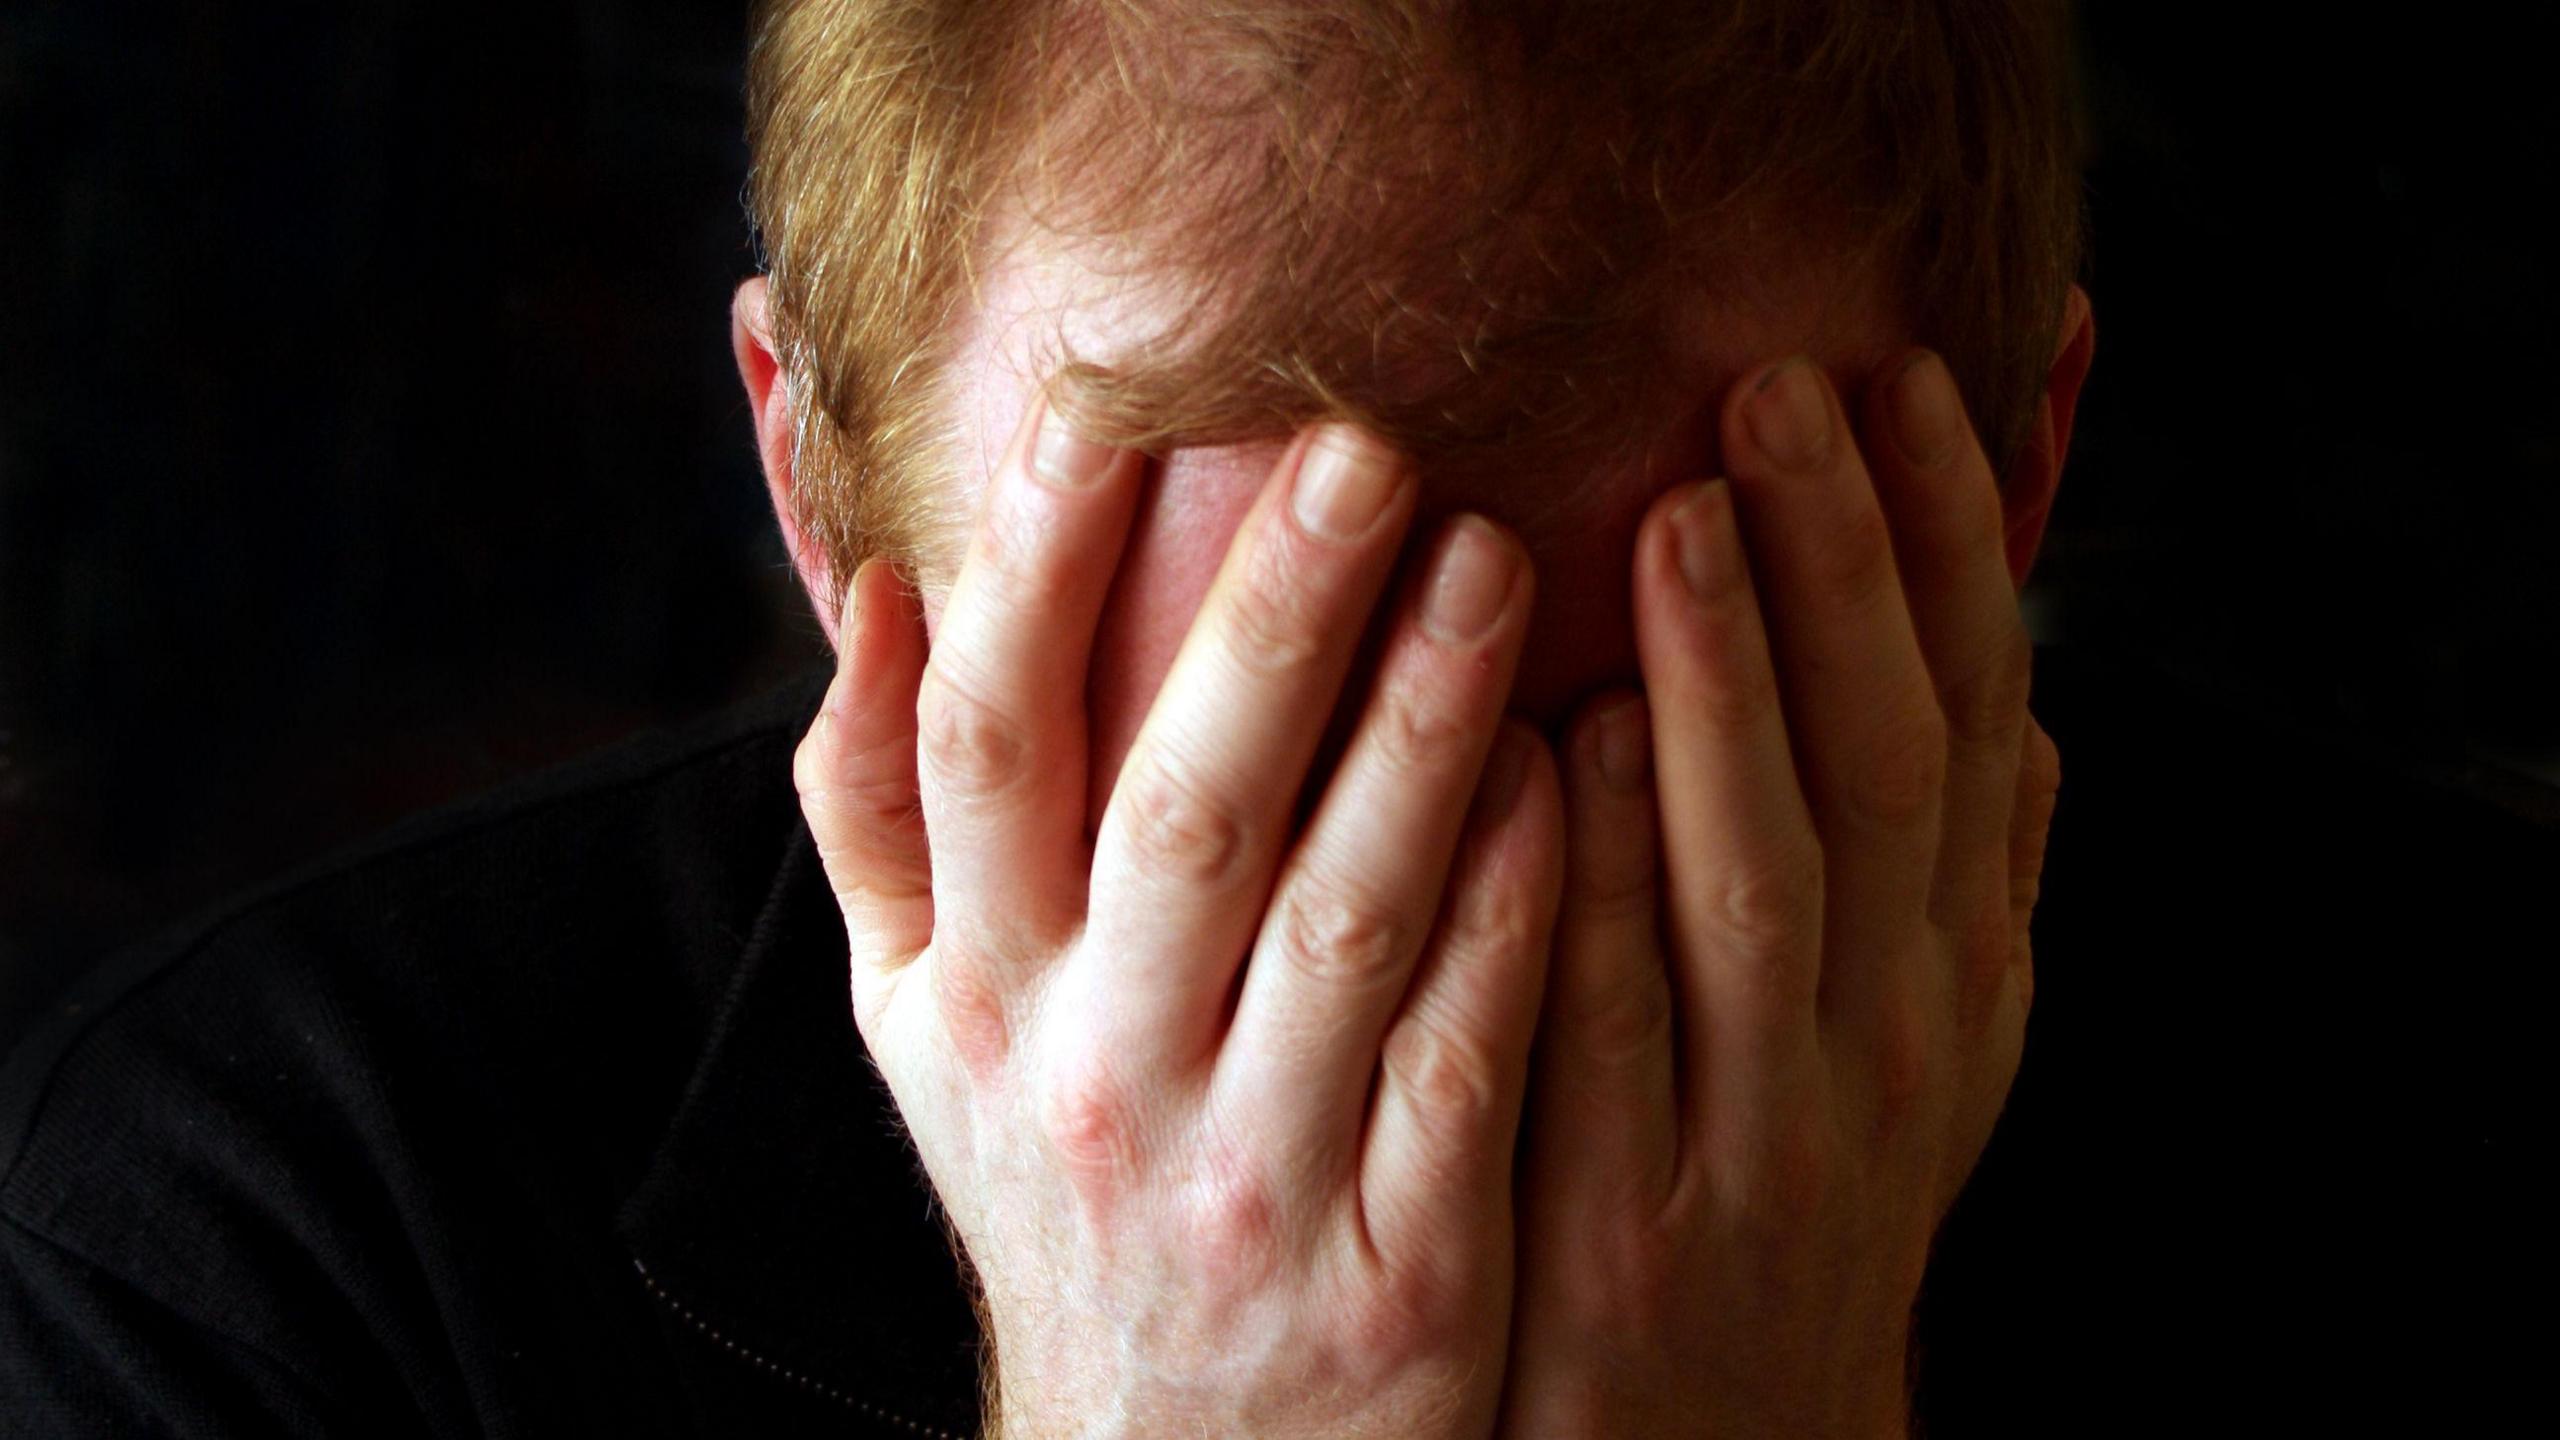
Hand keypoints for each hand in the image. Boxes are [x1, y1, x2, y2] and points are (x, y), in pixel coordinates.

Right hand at [793, 392, 1565, 1436]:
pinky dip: (1514, 918)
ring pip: (1339, 924)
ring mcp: (1243, 1178)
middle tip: (1366, 446)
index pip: (983, 753)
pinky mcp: (1392, 1268)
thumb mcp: (928, 1032)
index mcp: (975, 1000)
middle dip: (1267, 620)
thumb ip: (882, 823)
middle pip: (1174, 810)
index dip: (1035, 573)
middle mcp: (1091, 1080)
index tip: (1112, 403)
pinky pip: (1460, 1064)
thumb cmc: (1067, 1185)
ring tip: (1504, 560)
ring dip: (1421, 733)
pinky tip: (1583, 777)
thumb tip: (876, 591)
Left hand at [1498, 353, 2063, 1436]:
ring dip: (1731, 693)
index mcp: (1957, 968)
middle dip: (1843, 569)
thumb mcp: (1916, 1047)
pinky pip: (1624, 1025)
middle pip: (1884, 768)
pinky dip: (1607, 881)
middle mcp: (1891, 1036)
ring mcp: (1769, 1129)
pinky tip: (1564, 745)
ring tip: (1676, 517)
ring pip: (1767, 880)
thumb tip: (2026, 709)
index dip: (1944, 547)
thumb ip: (1965, 883)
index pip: (1970, 718)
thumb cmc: (1792, 1194)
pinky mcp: (1635, 1220)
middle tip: (1778, 386)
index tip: (1898, 377)